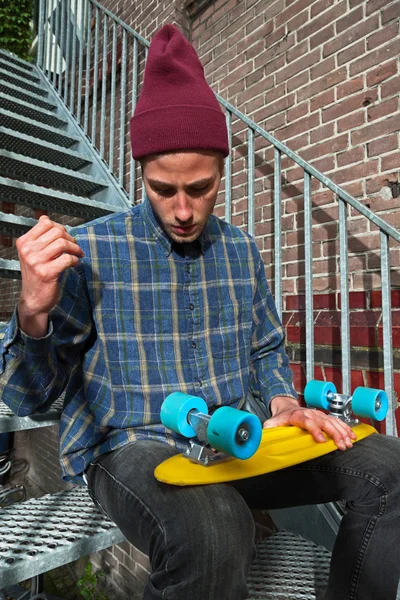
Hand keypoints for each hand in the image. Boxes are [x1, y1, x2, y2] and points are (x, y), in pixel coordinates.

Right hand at [16, 215, 83, 337]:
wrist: (33, 299)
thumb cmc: (36, 275)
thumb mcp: (32, 253)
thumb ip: (39, 237)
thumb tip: (45, 218)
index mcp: (24, 242)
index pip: (46, 223)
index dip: (61, 228)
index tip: (66, 236)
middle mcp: (28, 250)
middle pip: (57, 232)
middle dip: (71, 238)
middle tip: (75, 247)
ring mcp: (36, 262)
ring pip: (63, 243)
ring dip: (75, 249)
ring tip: (77, 255)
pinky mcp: (47, 273)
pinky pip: (67, 259)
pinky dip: (75, 260)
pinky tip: (74, 264)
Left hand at [263, 396, 356, 450]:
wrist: (287, 407)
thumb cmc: (281, 417)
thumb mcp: (272, 422)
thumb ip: (269, 429)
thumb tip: (262, 437)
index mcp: (297, 415)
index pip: (307, 422)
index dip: (315, 430)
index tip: (321, 440)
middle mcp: (310, 413)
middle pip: (324, 422)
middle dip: (334, 433)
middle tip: (341, 445)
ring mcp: (318, 414)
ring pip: (333, 421)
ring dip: (342, 432)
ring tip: (349, 443)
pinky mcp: (324, 417)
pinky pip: (337, 422)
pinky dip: (346, 428)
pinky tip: (352, 436)